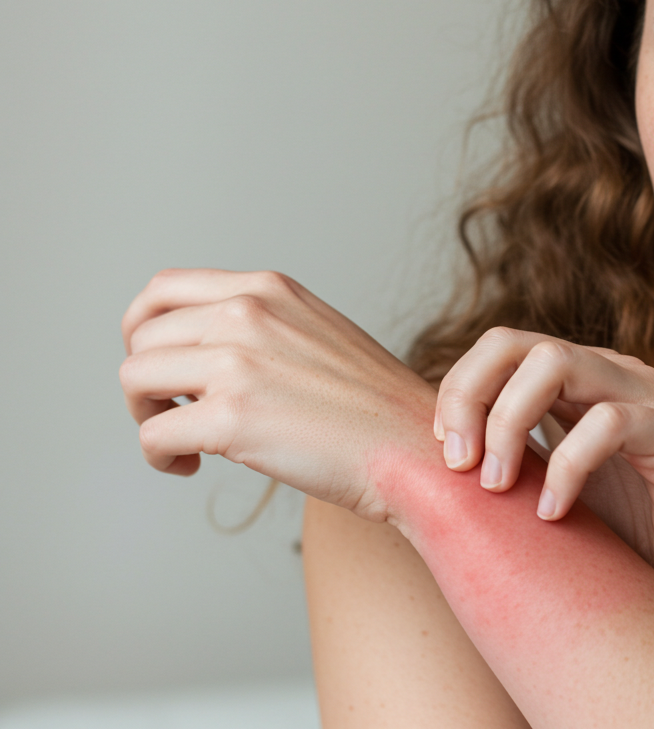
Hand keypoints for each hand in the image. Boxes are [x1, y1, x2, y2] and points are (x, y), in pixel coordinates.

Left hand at [118, 268, 436, 520]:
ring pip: (135, 379)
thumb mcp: (317, 333)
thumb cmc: (373, 410)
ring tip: (182, 443)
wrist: (414, 452)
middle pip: (142, 337)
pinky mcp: (230, 418)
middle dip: (146, 381)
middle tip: (173, 413)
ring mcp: (237, 363)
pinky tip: (190, 467)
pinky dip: (160, 458)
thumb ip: (260, 325)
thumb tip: (192, 352)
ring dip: (146, 417)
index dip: (143, 329)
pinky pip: (153, 435)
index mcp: (268, 289)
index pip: (163, 289)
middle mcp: (248, 313)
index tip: (157, 363)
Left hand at [434, 327, 653, 614]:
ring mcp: (652, 398)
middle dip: (471, 399)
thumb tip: (425, 449)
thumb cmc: (617, 549)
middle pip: (519, 343)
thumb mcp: (540, 491)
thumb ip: (503, 456)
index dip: (459, 389)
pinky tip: (553, 515)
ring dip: (508, 424)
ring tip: (497, 488)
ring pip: (558, 364)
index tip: (443, 452)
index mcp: (581, 381)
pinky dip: (567, 468)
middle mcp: (615, 374)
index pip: (502, 347)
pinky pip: (609, 423)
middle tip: (460, 466)